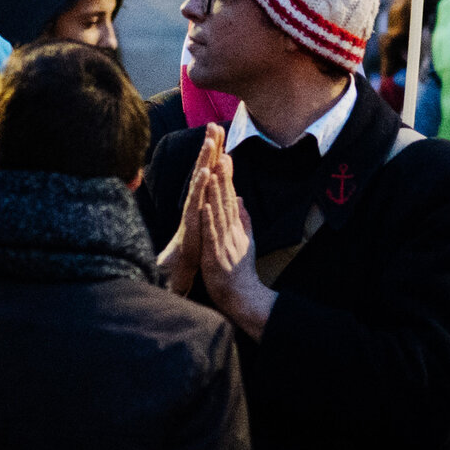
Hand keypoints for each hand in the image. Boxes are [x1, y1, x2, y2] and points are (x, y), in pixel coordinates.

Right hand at [163, 125, 223, 295]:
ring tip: (210, 142)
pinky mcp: (189, 222)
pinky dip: (200, 185)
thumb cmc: (193, 246)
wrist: (180, 271)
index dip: (215, 151)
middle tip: (213, 124)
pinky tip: (206, 172)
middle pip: (203, 170)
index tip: (220, 129)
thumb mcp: (207, 221)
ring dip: (204, 160)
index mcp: (202, 200)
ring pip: (198, 181)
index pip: (210, 171)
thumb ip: (213, 203)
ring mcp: (191, 211)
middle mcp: (194, 202)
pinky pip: (195, 201)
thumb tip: (222, 187)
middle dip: (209, 147)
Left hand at [198, 161, 276, 337]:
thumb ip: (244, 220)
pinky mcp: (215, 255)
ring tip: (213, 171)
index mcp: (235, 227)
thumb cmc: (241, 270)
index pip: (232, 197)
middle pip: (227, 199)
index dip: (228, 177)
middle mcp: (231, 230)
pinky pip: (211, 233)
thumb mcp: (246, 241)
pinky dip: (208, 218)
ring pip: (219, 212)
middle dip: (223, 175)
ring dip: (216, 191)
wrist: (243, 296)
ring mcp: (224, 242)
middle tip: (220, 152)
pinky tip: (204, 204)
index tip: (225, 155)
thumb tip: (242, 199)